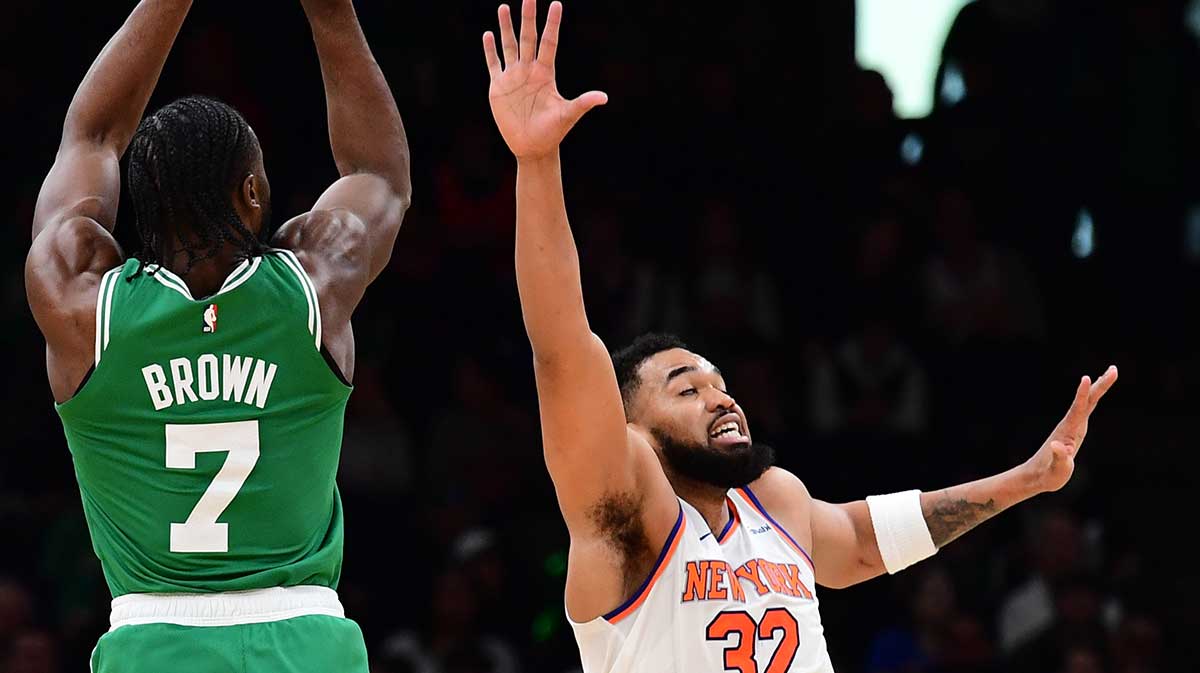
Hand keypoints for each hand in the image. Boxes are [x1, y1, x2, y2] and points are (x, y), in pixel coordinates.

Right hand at [482, 0, 606, 159]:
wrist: (532, 147)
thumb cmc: (552, 132)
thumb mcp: (568, 115)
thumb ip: (583, 103)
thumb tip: (603, 97)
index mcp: (546, 73)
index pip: (549, 42)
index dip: (552, 24)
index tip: (556, 3)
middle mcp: (529, 70)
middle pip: (528, 38)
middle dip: (528, 18)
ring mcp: (513, 77)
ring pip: (509, 46)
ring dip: (506, 27)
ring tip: (504, 7)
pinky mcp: (499, 87)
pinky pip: (493, 63)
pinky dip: (490, 50)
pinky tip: (488, 34)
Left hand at [1025, 366, 1117, 493]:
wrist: (1037, 475)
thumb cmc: (1048, 474)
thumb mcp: (1056, 470)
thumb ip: (1059, 458)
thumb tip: (1058, 446)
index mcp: (1068, 431)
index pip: (1078, 409)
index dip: (1082, 394)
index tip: (1087, 378)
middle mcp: (1071, 424)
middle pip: (1088, 401)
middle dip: (1100, 385)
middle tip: (1114, 369)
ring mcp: (1073, 426)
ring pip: (1088, 403)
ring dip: (1098, 388)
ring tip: (1110, 373)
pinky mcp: (1075, 430)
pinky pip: (1086, 409)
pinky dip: (1093, 398)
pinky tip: (1096, 392)